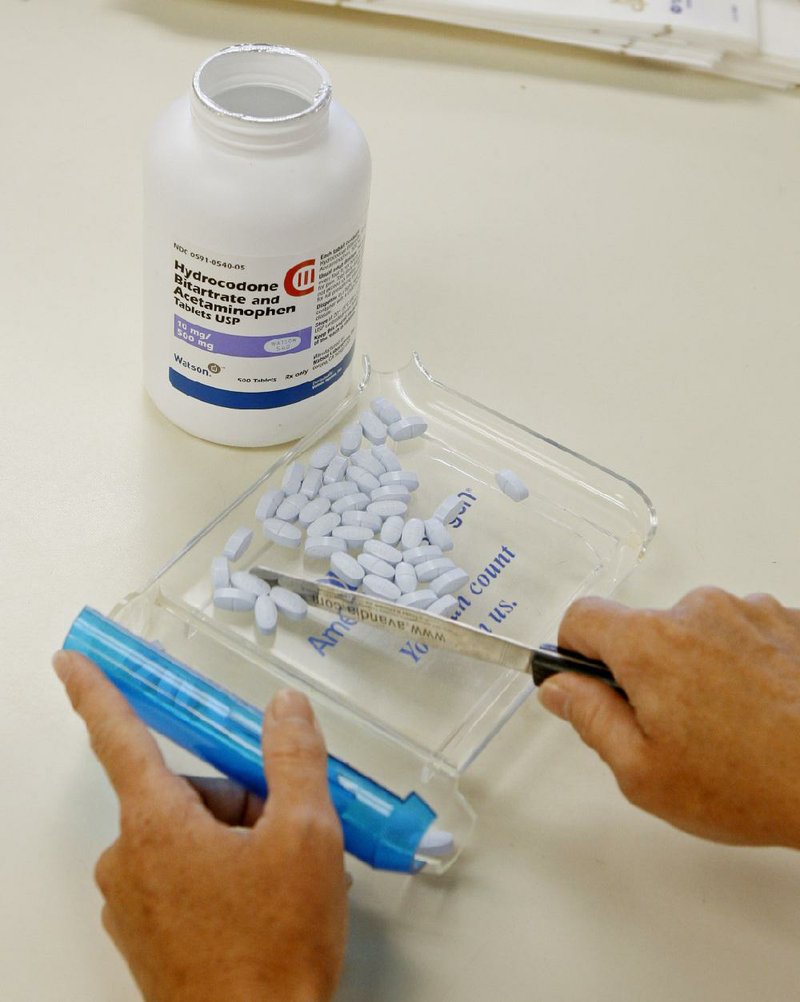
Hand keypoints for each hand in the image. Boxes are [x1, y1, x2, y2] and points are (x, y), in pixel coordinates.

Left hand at [54, 651, 347, 1001]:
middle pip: (184, 792)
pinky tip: (265, 906)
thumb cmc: (275, 946)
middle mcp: (129, 860)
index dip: (96, 691)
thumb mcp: (305, 836)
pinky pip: (182, 877)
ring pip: (188, 836)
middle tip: (288, 835)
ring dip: (238, 840)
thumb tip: (284, 707)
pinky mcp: (146, 937)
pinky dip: (223, 875)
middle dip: (240, 799)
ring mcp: (133, 904)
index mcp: (156, 824)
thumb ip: (295, 758)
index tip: (69, 660)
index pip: (120, 737)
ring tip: (287, 881)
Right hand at [538, 587, 799, 848]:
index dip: (575, 651)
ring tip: (731, 726)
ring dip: (701, 666)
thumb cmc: (751, 784)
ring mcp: (750, 611)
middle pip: (645, 628)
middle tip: (674, 729)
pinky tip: (764, 710)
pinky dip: (745, 663)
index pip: (583, 616)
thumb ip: (590, 718)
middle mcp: (699, 611)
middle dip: (647, 671)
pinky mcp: (790, 621)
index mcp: (651, 643)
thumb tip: (559, 688)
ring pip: (698, 631)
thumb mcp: (643, 772)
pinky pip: (745, 633)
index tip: (588, 681)